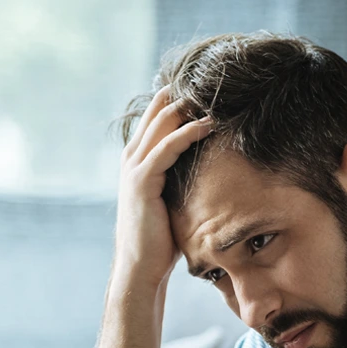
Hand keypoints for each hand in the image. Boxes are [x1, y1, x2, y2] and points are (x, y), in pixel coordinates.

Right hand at [113, 85, 214, 288]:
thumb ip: (184, 182)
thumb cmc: (162, 241)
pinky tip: (207, 124)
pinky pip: (166, 148)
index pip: (158, 119)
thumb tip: (214, 175)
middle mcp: (132, 158)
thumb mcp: (175, 202)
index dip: (178, 101)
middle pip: (158, 112)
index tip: (207, 88)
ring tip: (214, 94)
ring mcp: (134, 168)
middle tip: (213, 81)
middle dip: (184, 95)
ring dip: (188, 107)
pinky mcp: (142, 181)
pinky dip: (187, 133)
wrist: (141, 266)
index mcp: (139, 160)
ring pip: (161, 124)